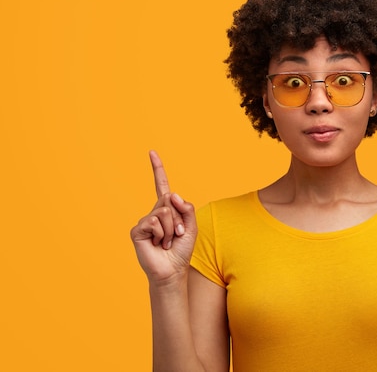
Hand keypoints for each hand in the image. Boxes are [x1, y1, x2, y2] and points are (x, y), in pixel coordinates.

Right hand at [130, 151, 196, 283]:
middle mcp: (154, 212)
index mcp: (167, 209)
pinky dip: (162, 233)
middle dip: (179, 217)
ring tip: (168, 241)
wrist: (173, 270)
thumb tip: (172, 195)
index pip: (161, 185)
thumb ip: (187, 207)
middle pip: (170, 199)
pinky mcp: (137, 230)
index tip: (151, 152)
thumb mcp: (191, 225)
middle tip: (177, 234)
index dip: (157, 168)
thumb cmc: (182, 249)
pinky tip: (158, 243)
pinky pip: (154, 221)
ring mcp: (145, 221)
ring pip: (164, 211)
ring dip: (172, 228)